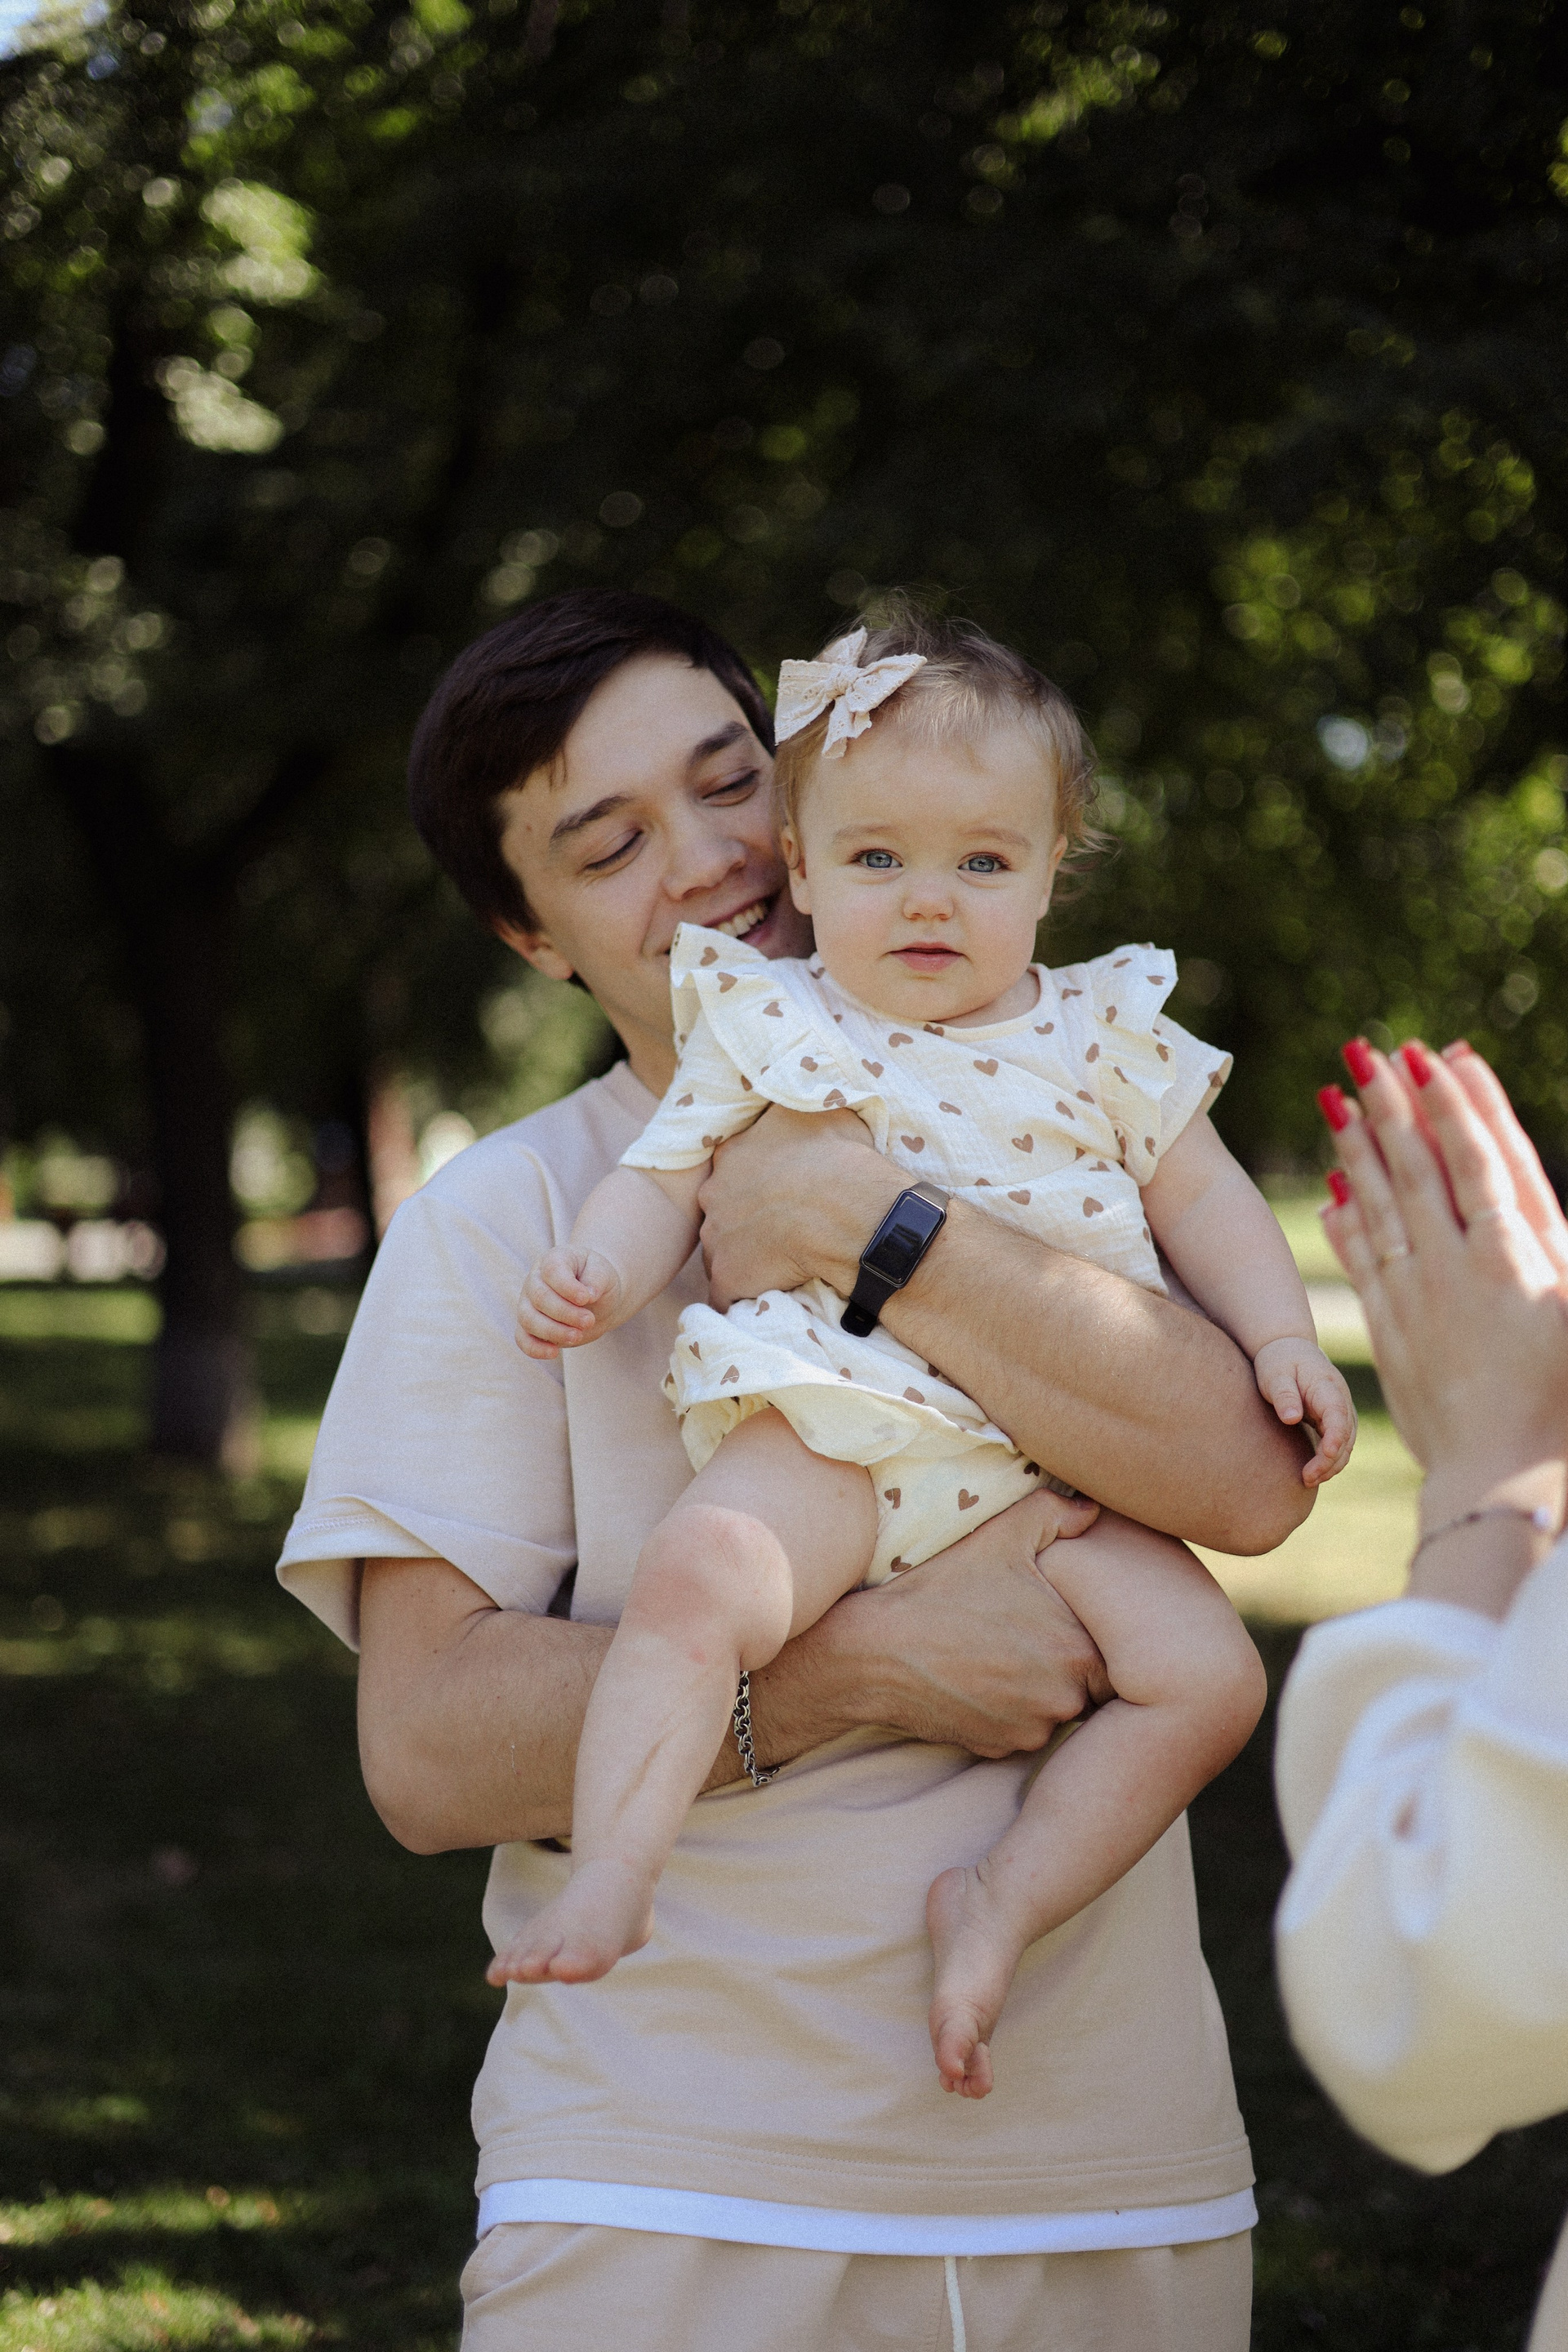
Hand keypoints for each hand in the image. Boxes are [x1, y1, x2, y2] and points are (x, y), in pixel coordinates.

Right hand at [516, 1245, 623, 1358]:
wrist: (594, 1299)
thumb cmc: (597, 1281)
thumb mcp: (604, 1273)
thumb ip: (597, 1278)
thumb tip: (588, 1294)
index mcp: (554, 1260)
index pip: (552, 1270)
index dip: (568, 1287)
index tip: (587, 1299)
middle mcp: (535, 1280)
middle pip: (540, 1297)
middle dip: (566, 1313)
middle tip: (589, 1321)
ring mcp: (528, 1303)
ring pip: (529, 1319)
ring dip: (554, 1331)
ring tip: (577, 1336)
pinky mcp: (529, 1327)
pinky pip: (522, 1339)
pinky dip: (534, 1348)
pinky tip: (554, 1353)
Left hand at [698, 1104, 897, 1307]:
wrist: (850, 1213)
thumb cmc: (843, 1159)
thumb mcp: (826, 1111)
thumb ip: (801, 1108)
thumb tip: (803, 1104)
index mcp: (733, 1153)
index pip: (732, 1170)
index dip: (755, 1185)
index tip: (778, 1195)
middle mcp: (714, 1192)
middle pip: (722, 1210)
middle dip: (744, 1220)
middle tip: (780, 1231)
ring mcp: (716, 1237)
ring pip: (722, 1251)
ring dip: (745, 1258)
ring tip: (779, 1266)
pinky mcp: (727, 1276)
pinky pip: (727, 1294)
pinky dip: (743, 1297)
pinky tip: (767, 1297)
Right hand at [832, 1486, 1109, 1757]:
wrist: (875, 1652)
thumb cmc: (941, 1591)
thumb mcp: (1000, 1537)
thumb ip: (1057, 1514)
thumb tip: (1094, 1510)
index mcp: (1077, 1648)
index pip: (1120, 1655)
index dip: (1098, 1636)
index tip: (1071, 1620)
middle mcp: (1064, 1699)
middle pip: (1091, 1686)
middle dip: (1070, 1664)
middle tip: (1033, 1634)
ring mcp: (1031, 1729)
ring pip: (1056, 1710)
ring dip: (1041, 1691)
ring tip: (1004, 1655)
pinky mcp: (1000, 1750)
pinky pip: (1022, 1731)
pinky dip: (1010, 1712)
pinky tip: (981, 1681)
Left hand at [1253, 1337, 1356, 1486]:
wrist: (1289, 1350)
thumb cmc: (1279, 1361)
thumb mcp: (1275, 1374)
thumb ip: (1284, 1395)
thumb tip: (1292, 1419)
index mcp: (1327, 1386)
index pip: (1338, 1414)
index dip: (1336, 1436)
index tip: (1327, 1454)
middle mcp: (1340, 1401)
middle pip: (1346, 1435)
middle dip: (1330, 1460)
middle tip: (1306, 1478)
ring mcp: (1341, 1412)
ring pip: (1346, 1444)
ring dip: (1332, 1465)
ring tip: (1308, 1480)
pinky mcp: (1334, 1421)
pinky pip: (1339, 1445)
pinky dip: (1331, 1461)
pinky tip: (1314, 1474)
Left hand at [1320, 1039, 1567, 1521]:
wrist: (1506, 1483)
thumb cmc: (1567, 1400)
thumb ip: (1552, 1230)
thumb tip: (1514, 1183)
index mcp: (1514, 1257)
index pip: (1478, 1160)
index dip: (1454, 1105)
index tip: (1431, 1055)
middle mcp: (1456, 1269)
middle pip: (1417, 1170)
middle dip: (1390, 1106)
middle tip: (1363, 1051)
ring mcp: (1417, 1300)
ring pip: (1379, 1208)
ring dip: (1357, 1150)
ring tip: (1333, 1098)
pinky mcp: (1392, 1336)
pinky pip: (1363, 1266)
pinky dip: (1346, 1226)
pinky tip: (1330, 1197)